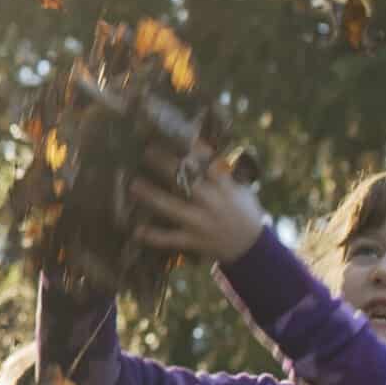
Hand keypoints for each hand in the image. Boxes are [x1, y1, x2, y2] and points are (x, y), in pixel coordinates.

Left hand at [129, 143, 266, 264]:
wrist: (251, 247)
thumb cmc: (242, 210)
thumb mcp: (240, 188)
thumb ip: (222, 171)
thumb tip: (200, 145)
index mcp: (226, 189)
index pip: (212, 166)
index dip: (197, 152)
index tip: (180, 137)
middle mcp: (213, 204)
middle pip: (189, 183)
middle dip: (168, 167)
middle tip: (147, 152)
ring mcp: (202, 223)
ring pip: (174, 208)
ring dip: (153, 196)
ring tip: (133, 185)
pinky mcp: (194, 241)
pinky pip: (171, 239)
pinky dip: (154, 236)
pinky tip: (137, 231)